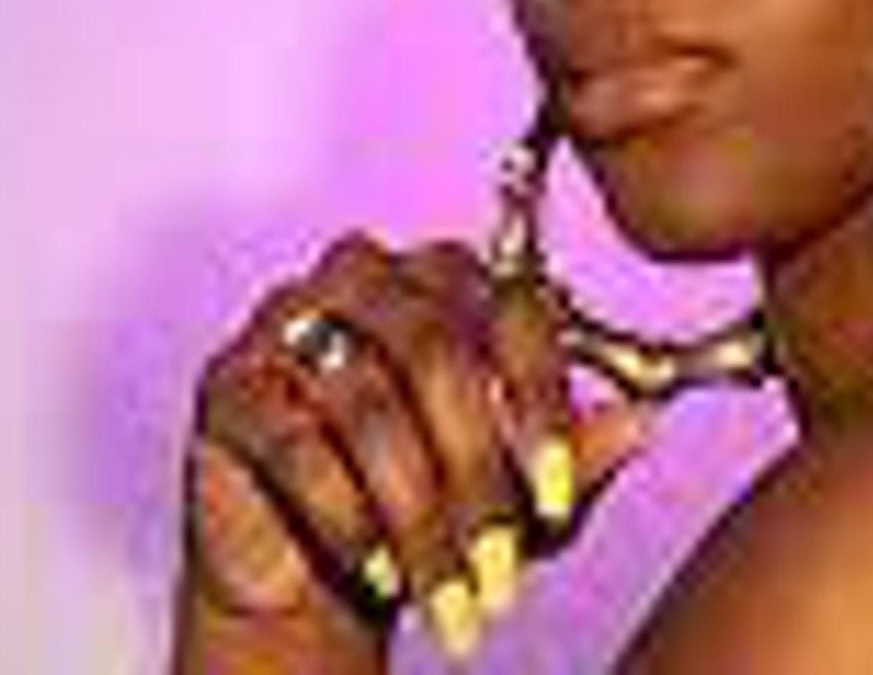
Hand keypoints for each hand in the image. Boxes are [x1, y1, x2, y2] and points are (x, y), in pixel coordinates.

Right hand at [180, 234, 657, 666]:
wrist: (318, 573)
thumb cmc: (429, 508)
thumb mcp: (518, 492)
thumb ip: (573, 453)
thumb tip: (643, 424)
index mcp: (446, 273)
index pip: (510, 310)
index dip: (541, 407)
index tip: (560, 497)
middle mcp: (364, 273)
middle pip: (436, 354)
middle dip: (478, 475)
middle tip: (504, 569)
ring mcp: (285, 320)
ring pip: (369, 408)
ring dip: (420, 519)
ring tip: (453, 598)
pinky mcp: (229, 385)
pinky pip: (298, 446)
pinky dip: (349, 520)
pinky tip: (380, 574)